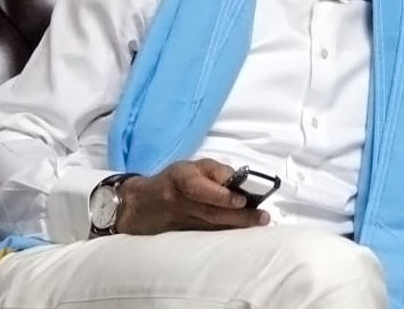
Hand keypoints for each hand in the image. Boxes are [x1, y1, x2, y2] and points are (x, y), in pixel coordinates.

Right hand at [115, 158, 269, 234]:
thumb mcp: (192, 166)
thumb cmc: (174, 180)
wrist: (141, 205)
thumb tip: (241, 179)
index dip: (221, 195)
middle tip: (262, 218)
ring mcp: (181, 223)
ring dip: (235, 228)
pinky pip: (207, 236)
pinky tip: (243, 238)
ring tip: (258, 225)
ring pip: (210, 227)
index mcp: (181, 179)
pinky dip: (225, 237)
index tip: (243, 200)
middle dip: (238, 216)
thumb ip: (216, 171)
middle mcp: (180, 202)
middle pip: (210, 212)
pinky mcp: (183, 237)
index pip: (200, 188)